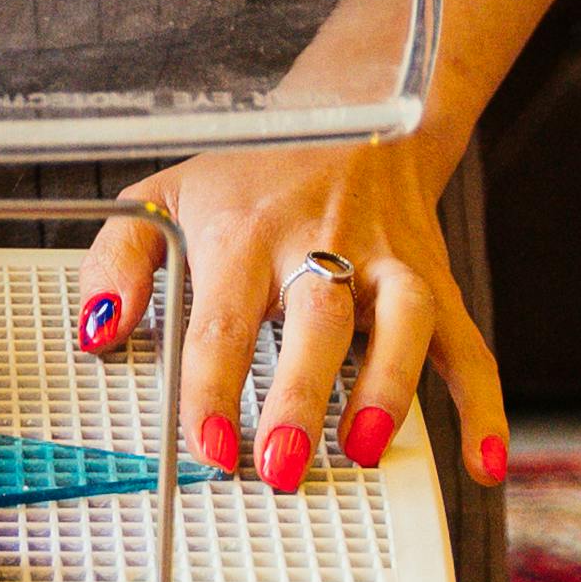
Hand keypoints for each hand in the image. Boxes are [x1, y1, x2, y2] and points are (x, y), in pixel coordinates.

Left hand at [71, 141, 503, 495]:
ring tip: (365, 450)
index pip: (224, 318)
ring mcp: (387, 265)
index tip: (209, 445)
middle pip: (319, 320)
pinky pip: (469, 345)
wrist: (354, 118)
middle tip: (281, 463)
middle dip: (300, 396)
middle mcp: (322, 246)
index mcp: (246, 233)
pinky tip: (481, 461)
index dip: (212, 386)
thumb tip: (98, 332)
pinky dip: (482, 405)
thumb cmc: (251, 178)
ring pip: (404, 322)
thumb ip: (118, 264)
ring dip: (388, 388)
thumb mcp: (164, 195)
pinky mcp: (435, 283)